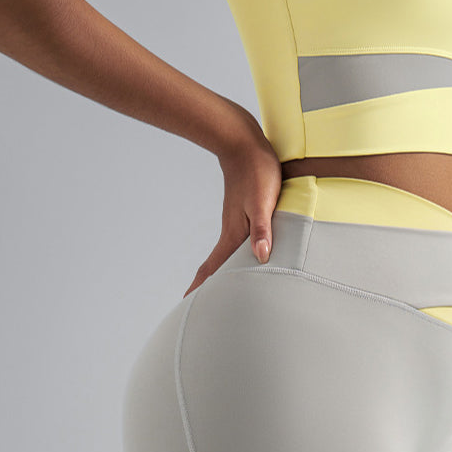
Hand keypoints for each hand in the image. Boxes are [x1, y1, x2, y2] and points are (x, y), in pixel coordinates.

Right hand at [183, 108, 281, 297]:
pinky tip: (240, 263)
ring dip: (219, 275)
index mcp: (233, 234)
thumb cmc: (257, 171)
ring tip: (217, 292)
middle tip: (199, 308)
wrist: (244, 143)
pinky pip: (235, 246)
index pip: (214, 268)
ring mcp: (235, 224)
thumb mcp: (263, 202)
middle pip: (216, 268)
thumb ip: (262, 229)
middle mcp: (231, 233)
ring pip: (225, 257)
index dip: (201, 288)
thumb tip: (260, 256)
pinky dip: (231, 260)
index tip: (189, 304)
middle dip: (207, 289)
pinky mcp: (242, 216)